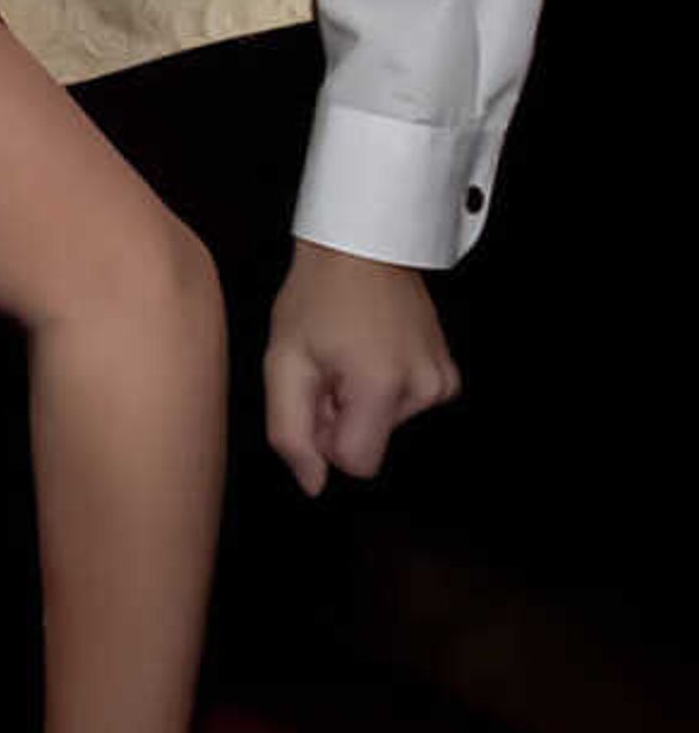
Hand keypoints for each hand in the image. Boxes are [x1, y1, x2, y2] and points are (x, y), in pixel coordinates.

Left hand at [264, 243, 457, 494]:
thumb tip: (313, 483)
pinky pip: (406, 406)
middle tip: (328, 365)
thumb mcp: (283, 363)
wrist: (360, 249)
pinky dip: (383, 388)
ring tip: (349, 351)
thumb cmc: (317, 298)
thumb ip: (291, 432)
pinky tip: (371, 350)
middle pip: (370, 443)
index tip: (317, 394)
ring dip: (359, 398)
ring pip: (386, 425)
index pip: (355, 464)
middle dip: (341, 415)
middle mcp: (425, 390)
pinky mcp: (449, 375)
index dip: (325, 436)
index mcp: (382, 388)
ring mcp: (443, 382)